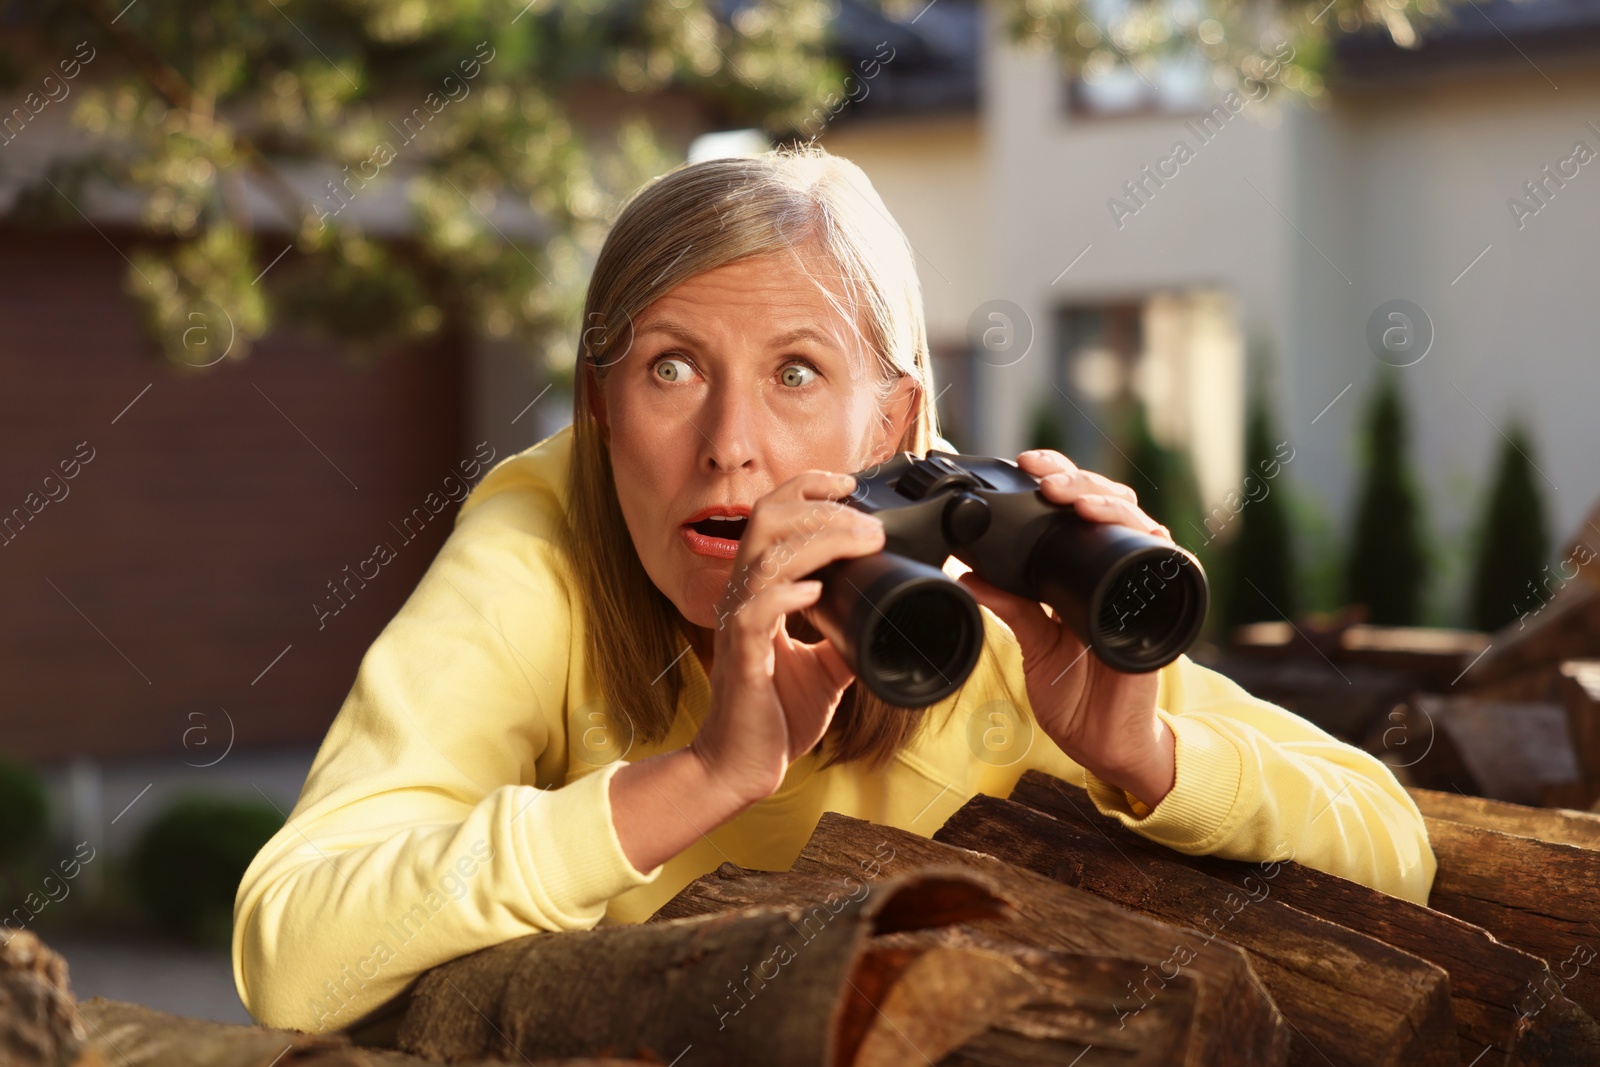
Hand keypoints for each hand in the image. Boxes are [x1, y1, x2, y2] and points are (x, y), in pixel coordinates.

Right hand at [688, 470, 885, 806]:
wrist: (743, 767)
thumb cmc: (774, 714)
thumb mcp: (825, 665)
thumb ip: (846, 632)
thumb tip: (886, 613)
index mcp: (759, 591)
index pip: (773, 518)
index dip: (807, 490)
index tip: (848, 484)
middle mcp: (743, 597)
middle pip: (767, 520)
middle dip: (818, 507)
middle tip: (864, 519)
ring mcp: (738, 625)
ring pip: (765, 557)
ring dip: (817, 543)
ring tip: (858, 542)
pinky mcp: (741, 658)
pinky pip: (754, 613)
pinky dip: (787, 595)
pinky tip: (817, 591)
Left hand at [956, 449, 1176, 808]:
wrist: (1105, 744)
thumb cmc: (1074, 694)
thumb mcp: (1036, 644)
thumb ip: (1011, 607)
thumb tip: (966, 574)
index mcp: (1078, 572)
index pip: (1071, 509)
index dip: (1055, 480)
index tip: (1024, 465)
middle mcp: (1111, 570)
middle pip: (1104, 502)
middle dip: (1076, 480)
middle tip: (1044, 477)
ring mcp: (1139, 584)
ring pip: (1134, 520)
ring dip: (1105, 501)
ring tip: (1072, 499)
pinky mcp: (1161, 607)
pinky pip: (1164, 560)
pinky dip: (1146, 537)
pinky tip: (1126, 525)